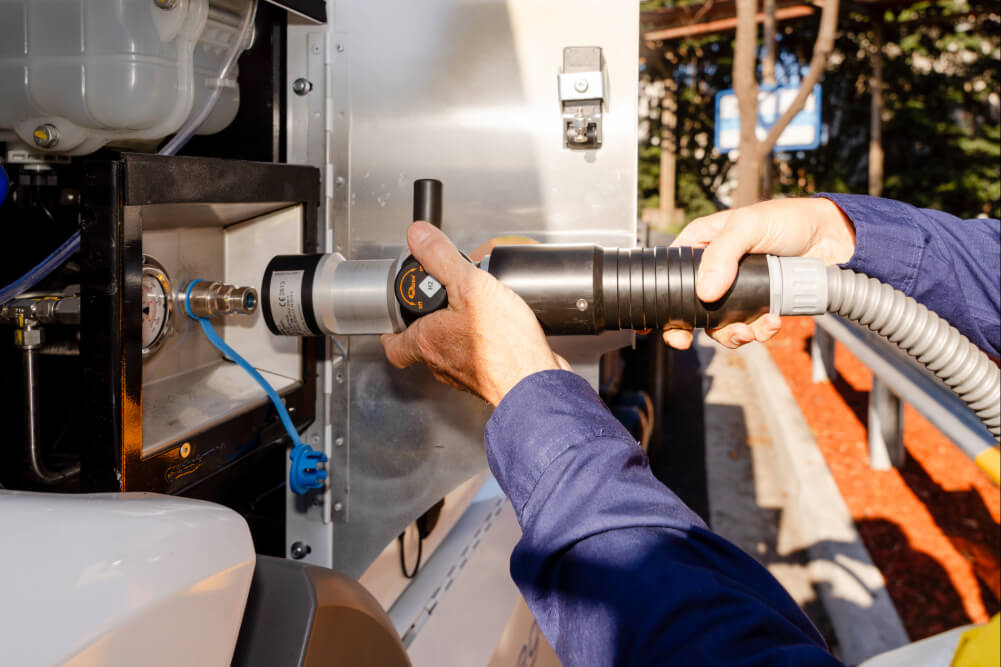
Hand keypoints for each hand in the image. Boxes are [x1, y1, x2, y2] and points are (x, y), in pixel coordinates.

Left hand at [381, 222, 569, 405]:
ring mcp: (467, 375)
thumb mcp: (470, 286)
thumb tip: (418, 236)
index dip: (390, 331)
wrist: (536, 383)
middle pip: (423, 345)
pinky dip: (485, 344)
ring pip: (451, 353)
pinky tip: (502, 330)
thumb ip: (442, 258)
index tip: (393, 319)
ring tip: (473, 311)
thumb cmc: (504, 346)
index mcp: (428, 341)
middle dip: (429, 323)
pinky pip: (481, 359)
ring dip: (457, 334)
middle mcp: (443, 363)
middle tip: (438, 303)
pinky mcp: (492, 378)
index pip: (393, 344)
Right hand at [664, 197, 855, 349]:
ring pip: (718, 324)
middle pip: (689, 308)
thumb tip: (705, 293)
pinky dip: (759, 331)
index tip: (659, 325)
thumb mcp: (748, 226)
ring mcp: (737, 291)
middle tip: (688, 340)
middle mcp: (715, 270)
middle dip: (692, 328)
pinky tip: (772, 320)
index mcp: (702, 245)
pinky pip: (749, 328)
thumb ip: (722, 255)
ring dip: (732, 333)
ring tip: (750, 329)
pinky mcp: (760, 305)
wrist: (833, 239)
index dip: (660, 300)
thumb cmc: (789, 219)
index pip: (670, 273)